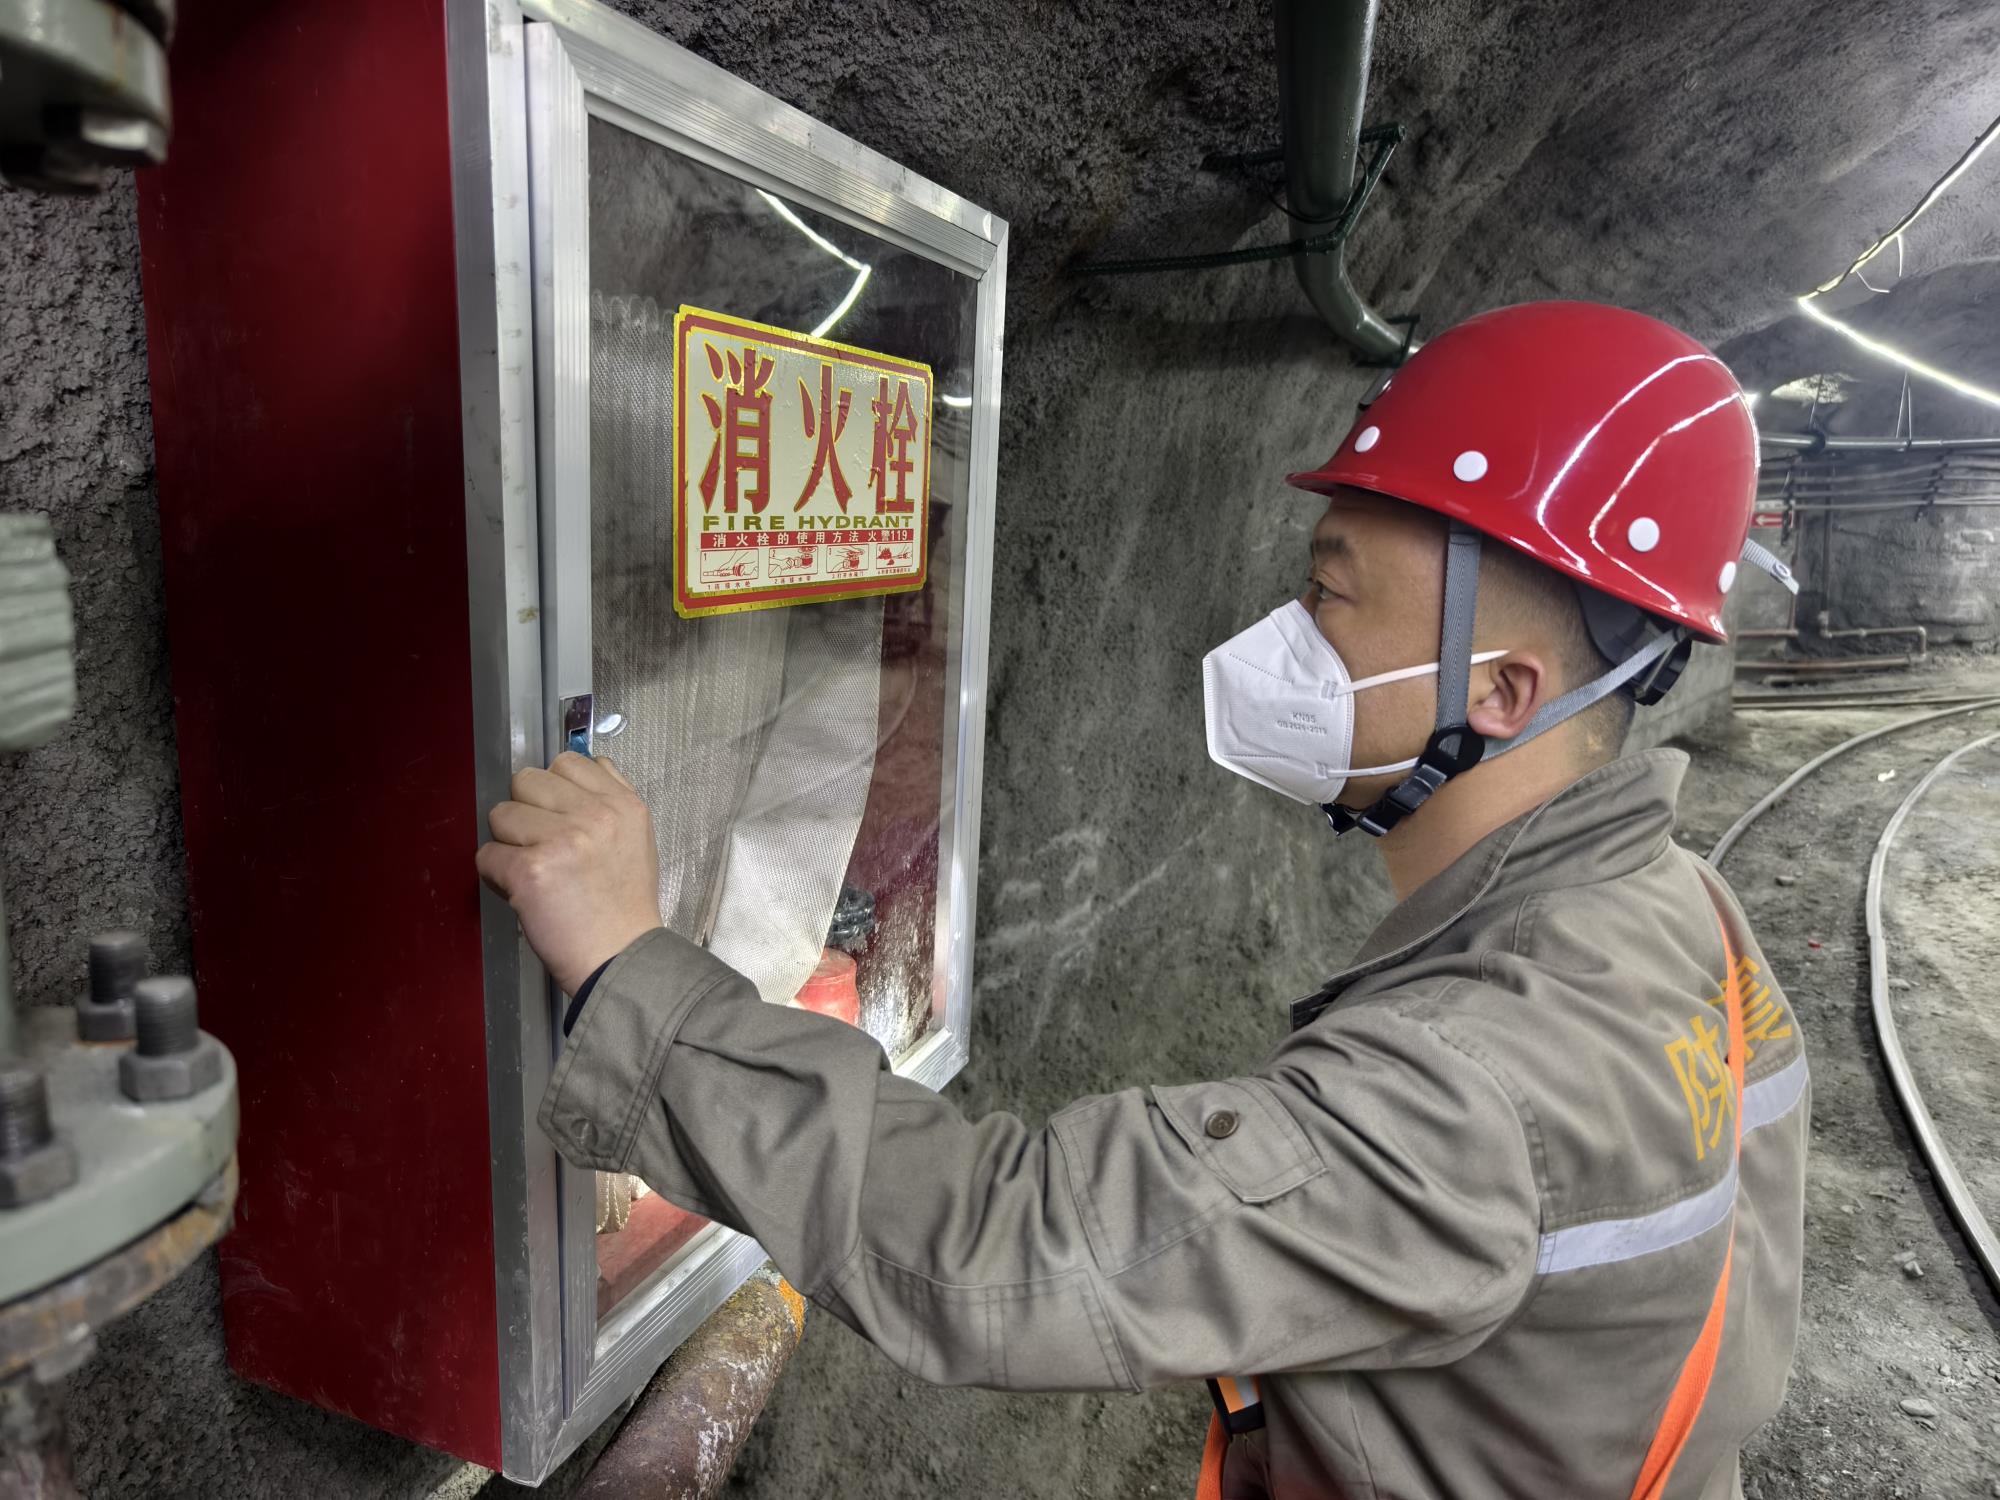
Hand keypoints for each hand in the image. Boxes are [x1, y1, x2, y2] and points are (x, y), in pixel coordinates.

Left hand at [476, 752, 662, 995]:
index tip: (558, 819)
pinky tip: (521, 892)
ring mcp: (561, 841)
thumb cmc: (625, 905)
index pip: (566, 762)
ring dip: (509, 843)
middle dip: (526, 812)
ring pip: (501, 814)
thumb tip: (583, 765)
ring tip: (533, 872)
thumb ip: (611, 798)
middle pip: (527, 781)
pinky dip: (496, 876)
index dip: (553, 791)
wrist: (621, 958)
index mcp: (622, 804)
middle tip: (542, 847)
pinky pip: (487, 855)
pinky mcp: (530, 871)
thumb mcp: (636, 839)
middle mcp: (594, 815)